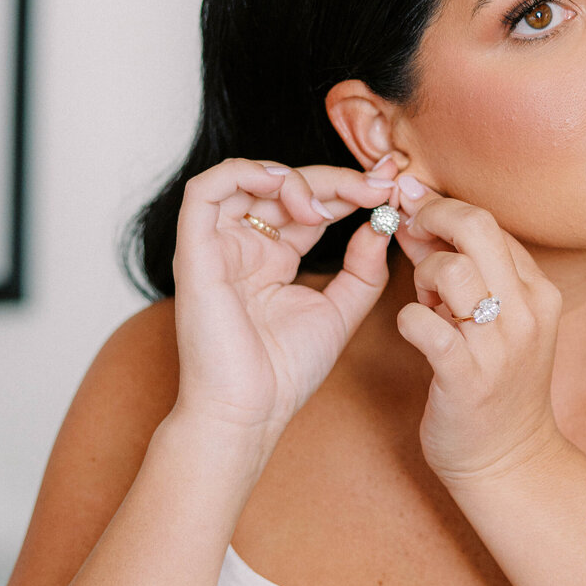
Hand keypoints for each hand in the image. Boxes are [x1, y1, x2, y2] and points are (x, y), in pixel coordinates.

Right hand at [170, 154, 400, 451]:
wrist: (248, 412)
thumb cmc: (284, 373)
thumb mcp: (341, 312)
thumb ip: (364, 269)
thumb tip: (381, 223)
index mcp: (274, 260)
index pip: (310, 206)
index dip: (350, 189)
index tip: (391, 184)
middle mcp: (244, 247)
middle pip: (284, 187)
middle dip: (335, 179)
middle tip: (378, 184)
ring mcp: (217, 247)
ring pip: (245, 179)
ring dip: (292, 179)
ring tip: (327, 206)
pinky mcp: (194, 251)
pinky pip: (203, 191)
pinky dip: (243, 174)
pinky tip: (283, 185)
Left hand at [392, 180, 565, 483]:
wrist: (508, 460)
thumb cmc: (496, 385)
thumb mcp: (499, 321)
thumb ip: (465, 270)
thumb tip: (416, 220)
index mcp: (539, 292)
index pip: (491, 222)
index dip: (445, 210)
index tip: (417, 216)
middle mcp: (526, 312)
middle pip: (477, 227)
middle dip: (431, 218)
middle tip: (408, 231)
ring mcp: (499, 345)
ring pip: (450, 269)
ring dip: (421, 276)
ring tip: (425, 301)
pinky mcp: (466, 377)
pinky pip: (422, 324)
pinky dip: (408, 319)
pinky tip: (414, 331)